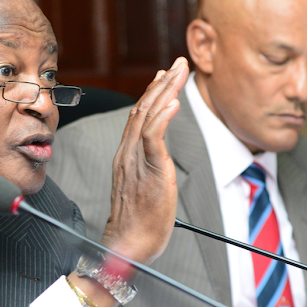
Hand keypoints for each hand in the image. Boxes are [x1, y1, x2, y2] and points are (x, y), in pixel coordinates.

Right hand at [100, 56, 188, 264]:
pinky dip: (164, 118)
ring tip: (180, 71)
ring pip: (148, 116)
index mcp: (126, 155)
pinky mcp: (149, 171)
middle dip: (163, 83)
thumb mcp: (142, 187)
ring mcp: (136, 161)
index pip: (139, 116)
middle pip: (144, 108)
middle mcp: (127, 153)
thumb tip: (157, 159)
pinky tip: (174, 102)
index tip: (165, 75)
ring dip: (166, 91)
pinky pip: (154, 139)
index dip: (153, 93)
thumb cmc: (137, 222)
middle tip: (179, 62)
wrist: (127, 244)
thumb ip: (146, 167)